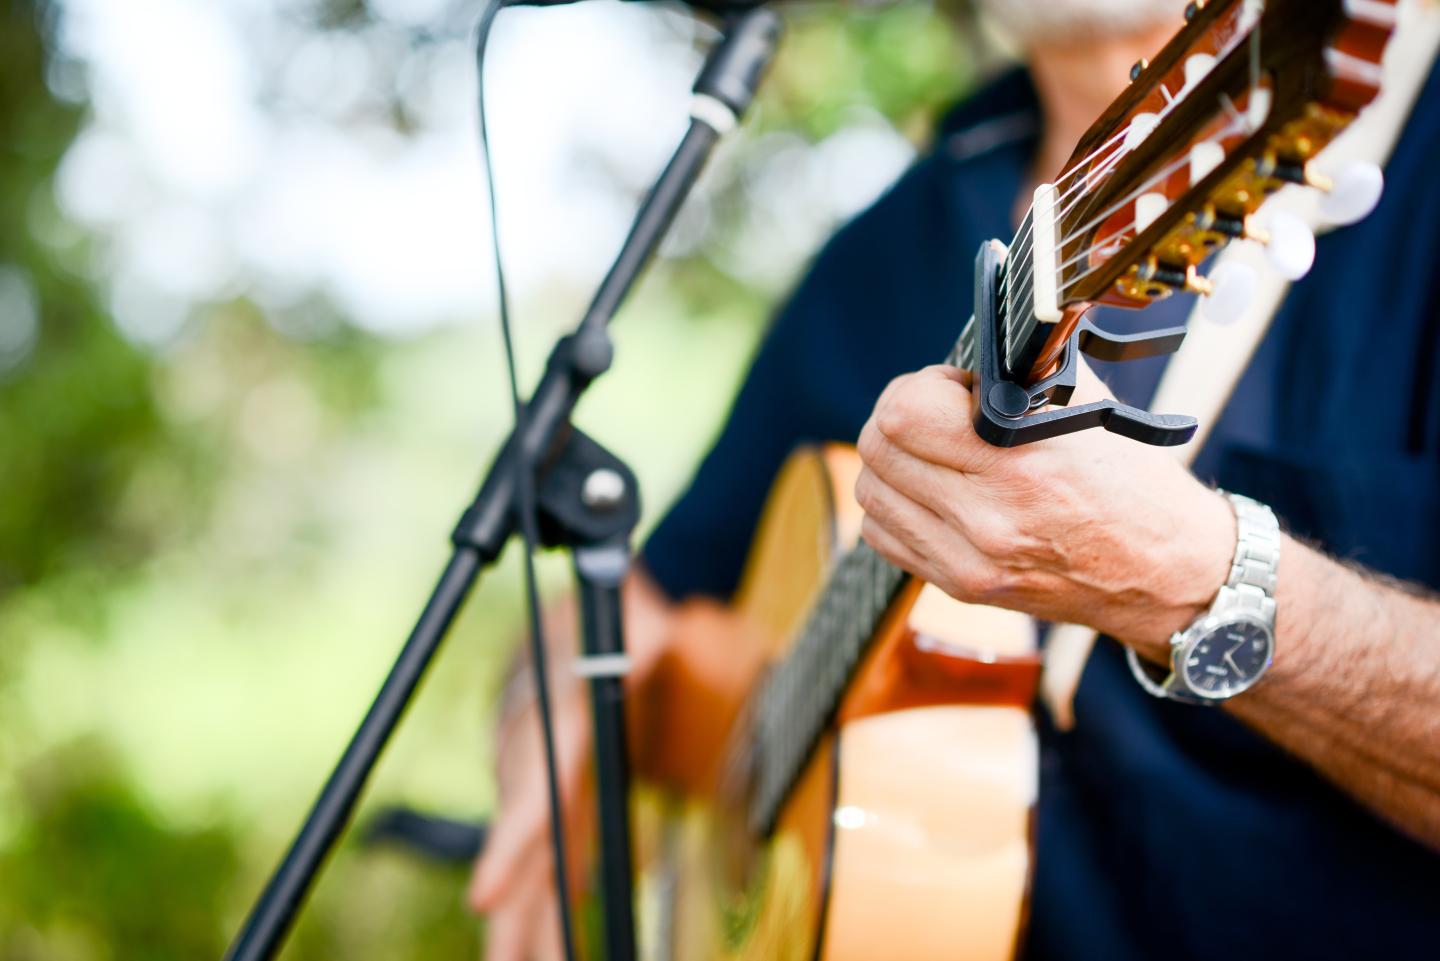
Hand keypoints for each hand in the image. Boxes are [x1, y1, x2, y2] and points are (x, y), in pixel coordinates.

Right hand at [468, 573, 674, 960]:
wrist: (598, 601)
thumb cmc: (623, 611)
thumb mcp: (642, 615)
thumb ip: (649, 630)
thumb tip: (658, 634)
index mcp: (557, 711)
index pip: (533, 782)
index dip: (511, 839)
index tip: (486, 893)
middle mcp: (536, 748)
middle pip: (520, 838)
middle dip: (509, 907)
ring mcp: (541, 770)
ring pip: (527, 852)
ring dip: (523, 916)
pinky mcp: (557, 785)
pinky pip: (544, 848)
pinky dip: (540, 896)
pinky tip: (545, 942)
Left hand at [854, 362, 1234, 657]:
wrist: (1162, 569)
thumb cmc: (1128, 481)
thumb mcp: (1083, 408)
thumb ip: (1013, 378)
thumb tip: (960, 358)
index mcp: (1018, 463)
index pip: (904, 414)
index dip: (919, 386)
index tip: (950, 387)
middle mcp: (987, 518)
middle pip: (878, 449)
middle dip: (899, 418)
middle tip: (938, 415)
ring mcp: (969, 560)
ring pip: (871, 493)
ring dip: (893, 463)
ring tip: (937, 454)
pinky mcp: (961, 587)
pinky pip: (884, 535)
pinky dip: (898, 507)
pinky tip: (935, 493)